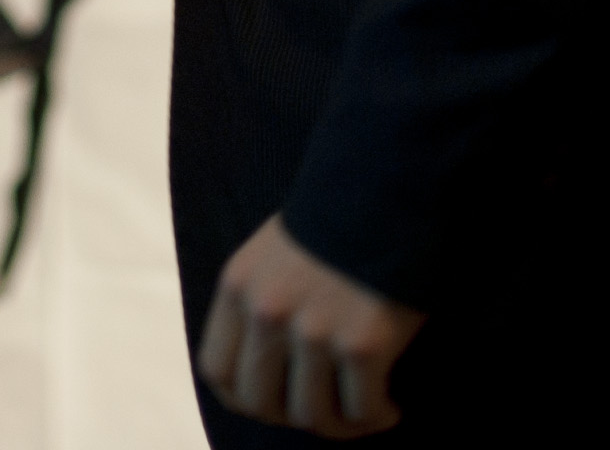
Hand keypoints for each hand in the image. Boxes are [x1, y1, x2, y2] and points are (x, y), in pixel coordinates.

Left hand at [198, 215, 421, 436]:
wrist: (391, 184)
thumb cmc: (339, 219)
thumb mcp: (273, 251)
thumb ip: (260, 301)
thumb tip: (270, 365)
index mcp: (239, 287)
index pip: (218, 371)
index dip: (246, 398)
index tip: (277, 401)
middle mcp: (267, 313)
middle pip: (261, 403)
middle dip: (293, 416)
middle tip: (326, 410)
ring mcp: (313, 331)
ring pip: (313, 416)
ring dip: (341, 425)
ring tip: (365, 413)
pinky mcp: (361, 344)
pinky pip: (362, 409)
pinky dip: (378, 418)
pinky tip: (391, 408)